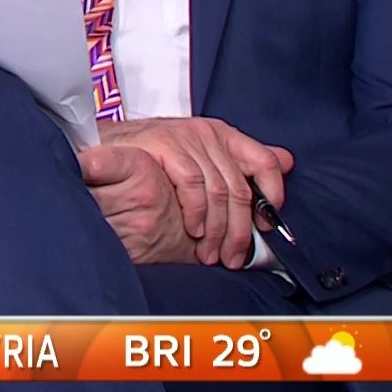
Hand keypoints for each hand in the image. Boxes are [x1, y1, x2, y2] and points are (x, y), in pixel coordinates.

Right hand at [93, 118, 292, 268]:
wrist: (103, 146)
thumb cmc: (152, 158)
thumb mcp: (201, 158)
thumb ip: (241, 162)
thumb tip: (287, 161)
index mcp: (223, 135)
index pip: (266, 162)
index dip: (272, 197)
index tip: (266, 226)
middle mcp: (208, 134)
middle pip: (241, 189)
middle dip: (239, 231)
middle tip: (233, 257)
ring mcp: (187, 138)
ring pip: (220, 192)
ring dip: (217, 230)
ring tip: (209, 253)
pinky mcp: (166, 145)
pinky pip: (193, 186)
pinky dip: (196, 214)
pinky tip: (192, 230)